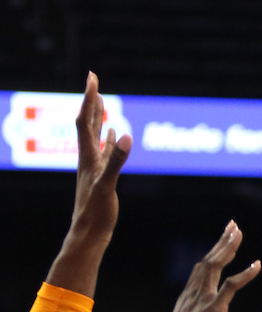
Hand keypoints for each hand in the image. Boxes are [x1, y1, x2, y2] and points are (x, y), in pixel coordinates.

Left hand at [70, 71, 131, 242]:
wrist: (89, 234)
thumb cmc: (95, 212)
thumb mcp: (107, 185)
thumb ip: (116, 161)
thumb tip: (125, 135)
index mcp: (88, 156)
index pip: (85, 120)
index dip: (89, 98)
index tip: (92, 78)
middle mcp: (88, 158)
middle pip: (88, 123)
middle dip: (91, 101)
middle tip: (93, 80)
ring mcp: (95, 167)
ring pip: (96, 135)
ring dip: (99, 116)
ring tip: (102, 100)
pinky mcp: (102, 176)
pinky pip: (105, 151)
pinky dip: (110, 139)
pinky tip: (114, 134)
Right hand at [136, 223, 260, 311]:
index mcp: (188, 296)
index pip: (202, 268)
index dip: (213, 252)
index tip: (222, 240)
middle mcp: (195, 292)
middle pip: (209, 260)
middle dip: (222, 241)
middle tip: (233, 225)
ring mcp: (204, 298)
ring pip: (216, 265)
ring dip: (229, 247)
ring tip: (238, 232)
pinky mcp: (214, 308)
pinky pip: (231, 286)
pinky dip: (245, 274)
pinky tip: (257, 265)